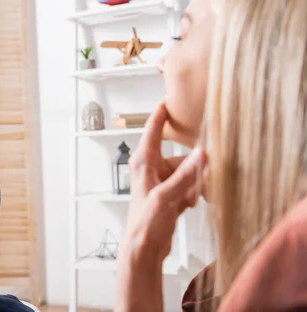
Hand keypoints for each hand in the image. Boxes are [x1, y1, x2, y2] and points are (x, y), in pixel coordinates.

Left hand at [124, 101, 206, 261]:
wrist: (143, 247)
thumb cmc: (145, 222)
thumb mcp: (167, 196)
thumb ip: (186, 175)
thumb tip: (202, 152)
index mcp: (144, 162)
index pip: (153, 130)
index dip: (161, 113)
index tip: (169, 98)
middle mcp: (150, 167)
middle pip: (180, 156)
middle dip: (193, 169)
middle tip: (198, 183)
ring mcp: (160, 181)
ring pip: (187, 172)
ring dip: (194, 185)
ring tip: (191, 200)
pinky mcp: (167, 193)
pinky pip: (187, 186)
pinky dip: (191, 194)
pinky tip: (189, 206)